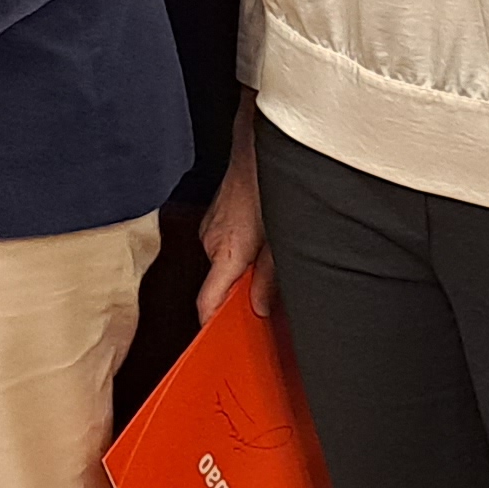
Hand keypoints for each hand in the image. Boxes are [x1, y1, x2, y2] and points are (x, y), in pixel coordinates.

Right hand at [195, 129, 274, 319]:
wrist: (256, 145)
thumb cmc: (268, 185)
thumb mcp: (281, 238)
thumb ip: (269, 276)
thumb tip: (259, 306)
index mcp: (226, 252)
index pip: (207, 302)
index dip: (211, 325)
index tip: (218, 343)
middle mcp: (210, 242)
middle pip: (218, 284)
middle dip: (239, 294)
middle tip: (266, 301)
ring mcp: (209, 228)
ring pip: (224, 264)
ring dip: (242, 269)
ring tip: (268, 260)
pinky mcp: (214, 218)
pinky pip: (223, 246)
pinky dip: (239, 251)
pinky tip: (260, 240)